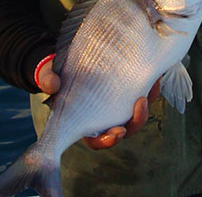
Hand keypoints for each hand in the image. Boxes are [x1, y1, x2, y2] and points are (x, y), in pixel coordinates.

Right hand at [37, 62, 160, 150]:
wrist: (65, 60)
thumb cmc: (55, 76)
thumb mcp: (48, 76)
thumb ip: (48, 80)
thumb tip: (52, 84)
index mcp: (84, 123)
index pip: (98, 141)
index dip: (109, 141)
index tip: (118, 132)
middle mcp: (103, 118)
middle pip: (126, 129)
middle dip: (136, 120)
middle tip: (141, 103)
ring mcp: (116, 105)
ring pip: (137, 112)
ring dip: (147, 102)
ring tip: (152, 84)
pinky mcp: (125, 90)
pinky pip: (142, 93)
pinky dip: (149, 86)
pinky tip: (153, 74)